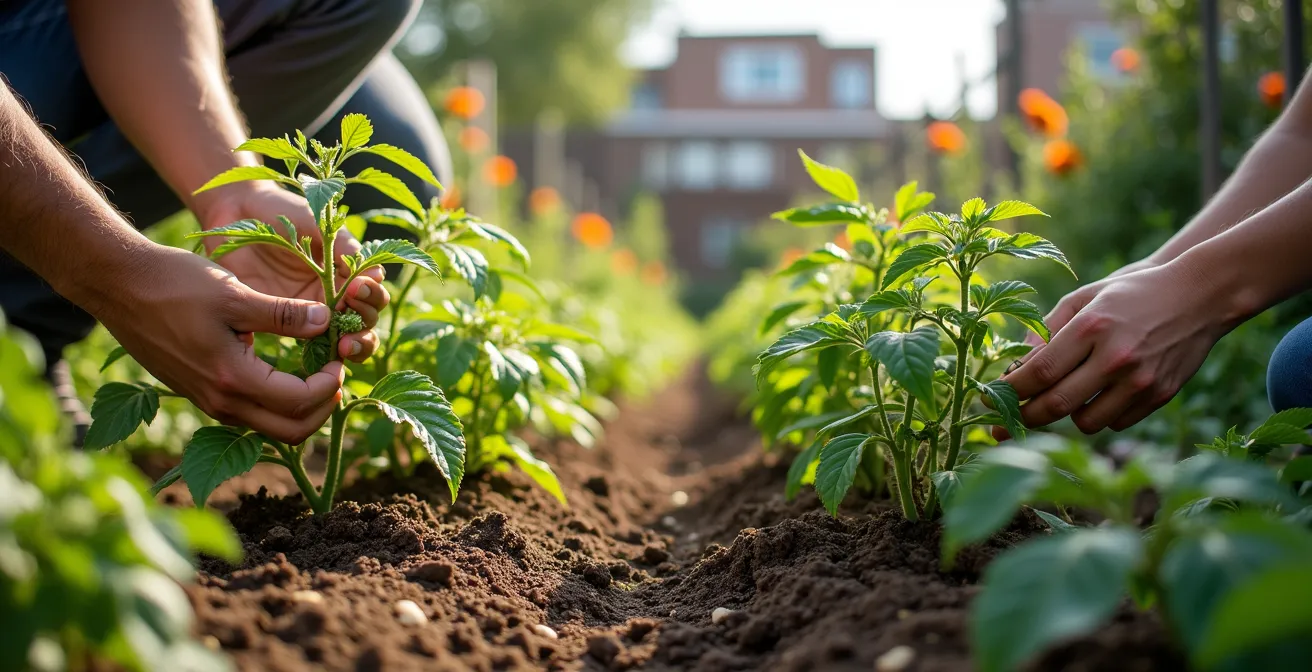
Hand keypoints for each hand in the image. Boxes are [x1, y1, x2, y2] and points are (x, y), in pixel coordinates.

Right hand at [96, 244, 346, 444]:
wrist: (119, 285)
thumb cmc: (176, 283)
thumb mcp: (236, 293)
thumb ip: (285, 314)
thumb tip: (328, 321)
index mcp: (232, 379)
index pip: (299, 402)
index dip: (329, 384)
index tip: (338, 357)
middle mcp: (220, 402)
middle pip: (290, 432)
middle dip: (322, 408)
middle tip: (335, 374)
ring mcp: (208, 402)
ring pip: (270, 428)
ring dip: (300, 409)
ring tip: (315, 372)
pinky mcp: (199, 394)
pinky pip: (248, 414)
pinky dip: (275, 402)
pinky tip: (284, 371)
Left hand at [193, 183, 389, 361]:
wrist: (235, 212)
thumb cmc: (280, 210)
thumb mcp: (316, 221)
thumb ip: (342, 245)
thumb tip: (376, 274)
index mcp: (346, 272)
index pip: (373, 294)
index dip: (372, 296)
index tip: (359, 287)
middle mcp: (333, 295)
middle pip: (365, 323)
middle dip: (365, 325)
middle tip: (350, 320)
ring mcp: (309, 313)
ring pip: (344, 341)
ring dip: (352, 346)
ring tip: (344, 346)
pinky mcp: (283, 323)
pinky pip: (309, 348)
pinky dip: (321, 357)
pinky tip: (321, 360)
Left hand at [994, 259, 1227, 438]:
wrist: (1201, 296)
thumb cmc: (1131, 293)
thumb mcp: (1084, 297)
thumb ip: (1045, 330)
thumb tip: (1013, 369)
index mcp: (1091, 327)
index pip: (1038, 372)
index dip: (1008, 392)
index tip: (987, 400)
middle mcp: (1116, 357)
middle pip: (1055, 404)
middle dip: (1022, 418)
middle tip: (1001, 425)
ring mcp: (1141, 380)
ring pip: (1084, 422)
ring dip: (1065, 416)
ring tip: (1063, 397)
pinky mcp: (1161, 396)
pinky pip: (1115, 423)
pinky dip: (1100, 415)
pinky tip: (1100, 395)